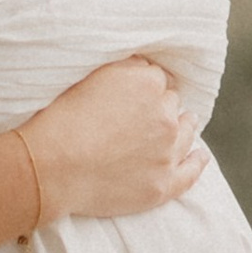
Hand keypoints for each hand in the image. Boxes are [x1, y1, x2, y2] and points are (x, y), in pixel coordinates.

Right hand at [17, 56, 207, 225]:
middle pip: (172, 104)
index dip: (146, 87)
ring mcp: (167, 152)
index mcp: (147, 83)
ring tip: (179, 127)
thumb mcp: (89, 76)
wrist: (52, 167)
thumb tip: (143, 68)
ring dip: (182, 127)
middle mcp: (164, 115)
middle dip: (160, 107)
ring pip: (186, 132)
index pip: (157, 78)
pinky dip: (197, 162)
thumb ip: (123, 69)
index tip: (135, 96)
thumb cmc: (62, 120)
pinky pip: (191, 172)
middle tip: (142, 116)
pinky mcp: (163, 185)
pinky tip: (199, 156)